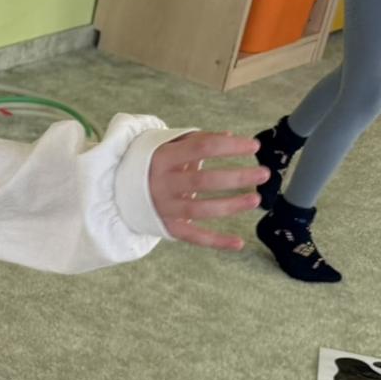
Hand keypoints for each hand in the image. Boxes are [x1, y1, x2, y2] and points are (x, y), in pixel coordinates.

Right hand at [149, 132, 267, 251]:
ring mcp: (163, 208)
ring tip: (255, 199)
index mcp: (163, 158)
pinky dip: (215, 242)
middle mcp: (162, 183)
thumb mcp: (168, 146)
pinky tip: (239, 243)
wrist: (116, 189)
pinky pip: (193, 236)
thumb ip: (198, 140)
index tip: (254, 146)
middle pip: (204, 181)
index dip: (230, 146)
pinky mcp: (166, 227)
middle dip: (237, 177)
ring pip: (200, 209)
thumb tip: (230, 137)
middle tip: (264, 173)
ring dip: (230, 205)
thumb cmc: (151, 163)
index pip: (201, 148)